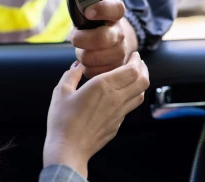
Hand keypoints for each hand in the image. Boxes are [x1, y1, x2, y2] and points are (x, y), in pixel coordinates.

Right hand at [43, 52, 148, 177]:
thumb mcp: (61, 91)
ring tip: (134, 77)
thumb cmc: (62, 120)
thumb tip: (77, 66)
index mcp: (103, 86)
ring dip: (140, 83)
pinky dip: (132, 96)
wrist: (68, 149)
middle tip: (138, 63)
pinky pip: (130, 107)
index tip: (134, 55)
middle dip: (143, 69)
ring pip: (140, 95)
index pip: (132, 70)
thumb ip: (72, 74)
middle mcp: (116, 98)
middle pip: (142, 81)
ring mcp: (119, 113)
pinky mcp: (117, 125)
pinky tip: (121, 94)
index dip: (136, 60)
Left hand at [71, 0, 137, 77]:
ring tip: (83, 49)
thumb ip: (82, 8)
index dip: (101, 9)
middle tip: (75, 37)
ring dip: (81, 55)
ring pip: (91, 58)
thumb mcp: (90, 12)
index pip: (115, 8)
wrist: (111, 43)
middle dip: (80, 39)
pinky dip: (85, 67)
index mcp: (116, 14)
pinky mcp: (115, 69)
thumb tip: (75, 8)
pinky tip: (89, 60)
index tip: (88, 12)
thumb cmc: (94, 26)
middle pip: (100, 39)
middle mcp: (121, 33)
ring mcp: (121, 53)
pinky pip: (92, 71)